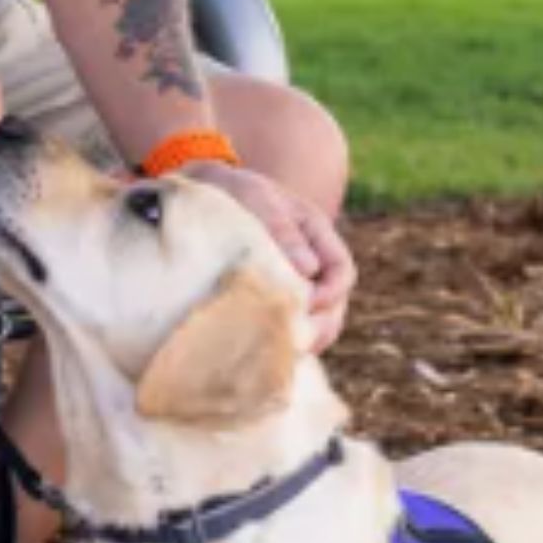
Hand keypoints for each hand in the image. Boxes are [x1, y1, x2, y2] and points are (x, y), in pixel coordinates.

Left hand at [182, 162, 355, 352]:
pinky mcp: (270, 296)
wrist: (201, 191)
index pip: (341, 270)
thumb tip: (308, 269)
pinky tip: (261, 350)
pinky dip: (280, 339)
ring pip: (315, 320)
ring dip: (302, 337)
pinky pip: (287, 324)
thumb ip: (281, 230)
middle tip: (292, 341)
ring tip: (278, 352)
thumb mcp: (255, 199)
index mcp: (315, 231)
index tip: (305, 303)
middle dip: (319, 324)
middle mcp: (310, 259)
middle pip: (334, 303)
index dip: (331, 293)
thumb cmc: (230, 191)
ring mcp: (293, 279)